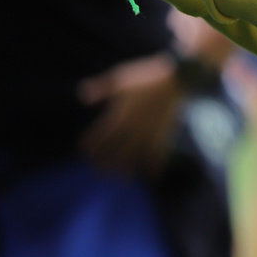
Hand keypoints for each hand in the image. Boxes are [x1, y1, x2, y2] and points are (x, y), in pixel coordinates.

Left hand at [80, 53, 182, 174]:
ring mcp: (148, 134)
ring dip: (127, 171)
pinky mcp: (163, 134)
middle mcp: (131, 130)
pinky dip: (155, 167)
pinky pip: (157, 155)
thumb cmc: (145, 75)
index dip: (89, 147)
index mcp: (118, 116)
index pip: (97, 137)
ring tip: (123, 180)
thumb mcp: (119, 78)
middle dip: (105, 165)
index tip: (84, 153)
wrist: (175, 79)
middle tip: (99, 174)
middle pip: (114, 153)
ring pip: (134, 158)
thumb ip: (100, 89)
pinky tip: (153, 176)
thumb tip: (82, 96)